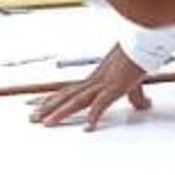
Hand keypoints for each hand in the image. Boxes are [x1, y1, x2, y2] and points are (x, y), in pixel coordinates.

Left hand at [31, 45, 149, 130]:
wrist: (143, 46)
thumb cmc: (136, 59)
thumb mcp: (134, 84)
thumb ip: (136, 97)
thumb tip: (143, 105)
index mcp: (94, 81)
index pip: (67, 91)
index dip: (51, 99)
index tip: (36, 105)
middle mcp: (93, 82)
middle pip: (65, 97)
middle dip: (47, 108)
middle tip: (31, 118)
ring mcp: (102, 85)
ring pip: (76, 101)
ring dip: (60, 112)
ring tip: (46, 123)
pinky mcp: (114, 88)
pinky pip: (101, 104)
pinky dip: (94, 116)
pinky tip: (87, 128)